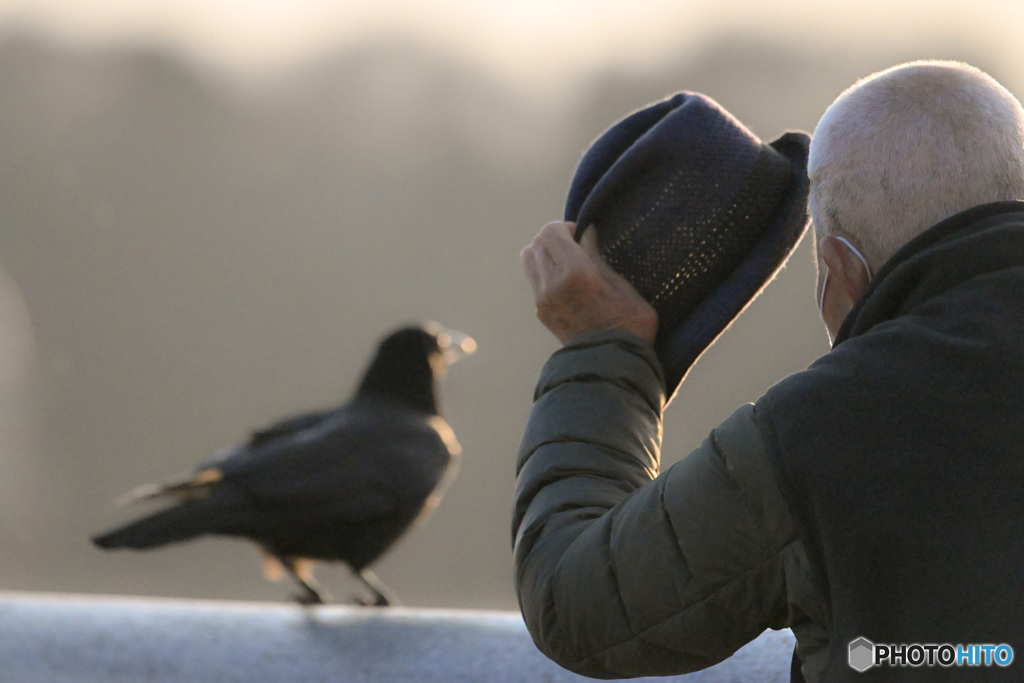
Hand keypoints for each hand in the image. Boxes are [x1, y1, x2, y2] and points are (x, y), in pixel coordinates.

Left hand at [520, 221, 657, 345]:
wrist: (612, 365)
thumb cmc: (630, 324)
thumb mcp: (623, 285)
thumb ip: (598, 256)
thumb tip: (586, 231)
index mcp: (576, 271)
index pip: (551, 231)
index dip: (566, 226)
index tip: (582, 235)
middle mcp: (552, 283)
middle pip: (537, 242)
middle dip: (555, 238)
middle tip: (576, 247)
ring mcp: (542, 299)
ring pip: (529, 257)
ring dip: (545, 252)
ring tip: (568, 261)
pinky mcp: (541, 311)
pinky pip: (533, 277)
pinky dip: (544, 270)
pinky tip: (566, 280)